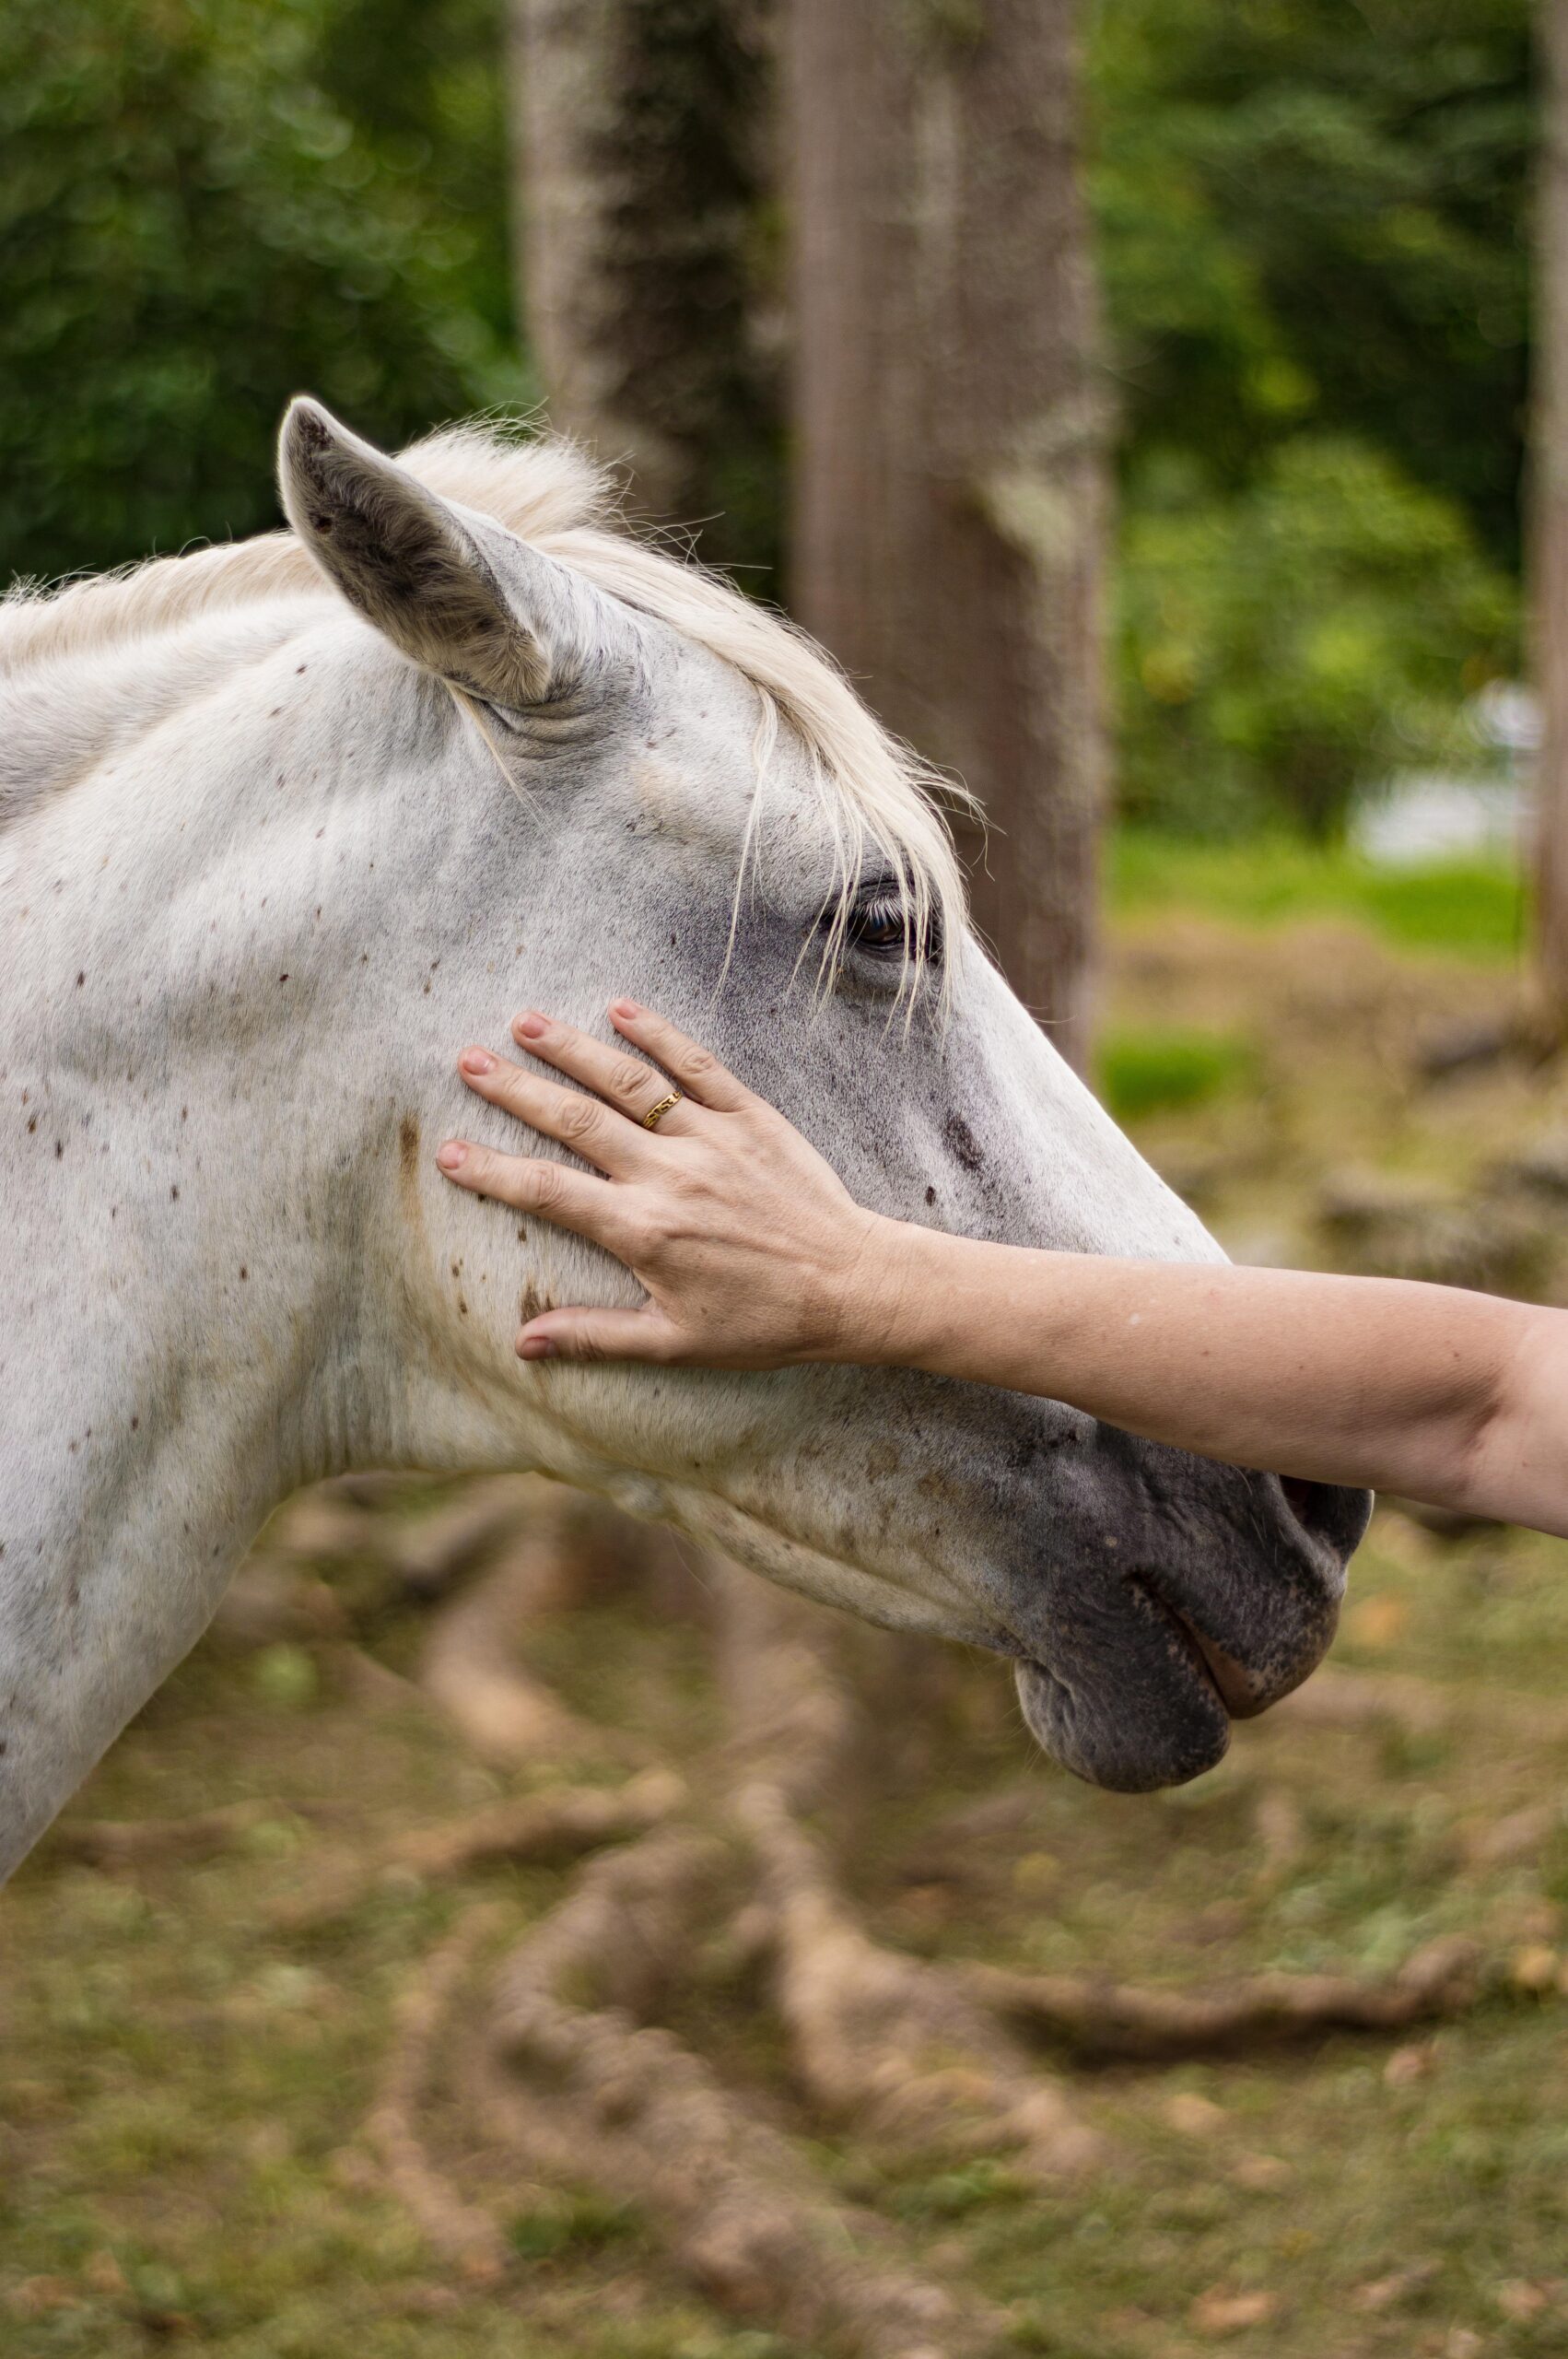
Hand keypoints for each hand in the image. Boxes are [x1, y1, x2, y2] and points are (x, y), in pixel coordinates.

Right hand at [435, 1001, 907, 1365]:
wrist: (852, 1286)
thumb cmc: (763, 1322)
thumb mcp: (674, 1342)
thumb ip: (595, 1335)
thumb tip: (523, 1342)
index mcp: (642, 1230)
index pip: (547, 1190)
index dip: (492, 1169)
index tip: (448, 1149)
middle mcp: (668, 1175)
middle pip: (575, 1120)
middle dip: (516, 1089)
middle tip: (468, 1061)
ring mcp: (710, 1139)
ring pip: (629, 1082)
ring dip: (573, 1049)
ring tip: (524, 1022)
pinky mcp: (750, 1118)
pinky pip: (697, 1066)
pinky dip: (658, 1035)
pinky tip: (620, 1009)